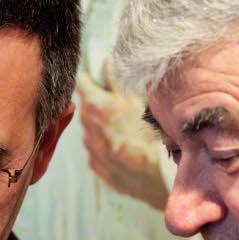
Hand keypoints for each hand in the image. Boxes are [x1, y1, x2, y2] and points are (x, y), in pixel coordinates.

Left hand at [76, 71, 168, 209]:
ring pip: (92, 132)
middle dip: (98, 105)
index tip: (94, 79)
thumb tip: (107, 63)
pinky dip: (107, 148)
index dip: (89, 79)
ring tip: (125, 130)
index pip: (81, 83)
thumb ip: (119, 80)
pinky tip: (125, 148)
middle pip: (86, 109)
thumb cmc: (152, 134)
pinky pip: (98, 152)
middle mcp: (88, 127)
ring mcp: (91, 150)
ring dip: (103, 127)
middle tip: (118, 106)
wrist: (157, 176)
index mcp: (95, 105)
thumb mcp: (139, 98)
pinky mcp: (98, 168)